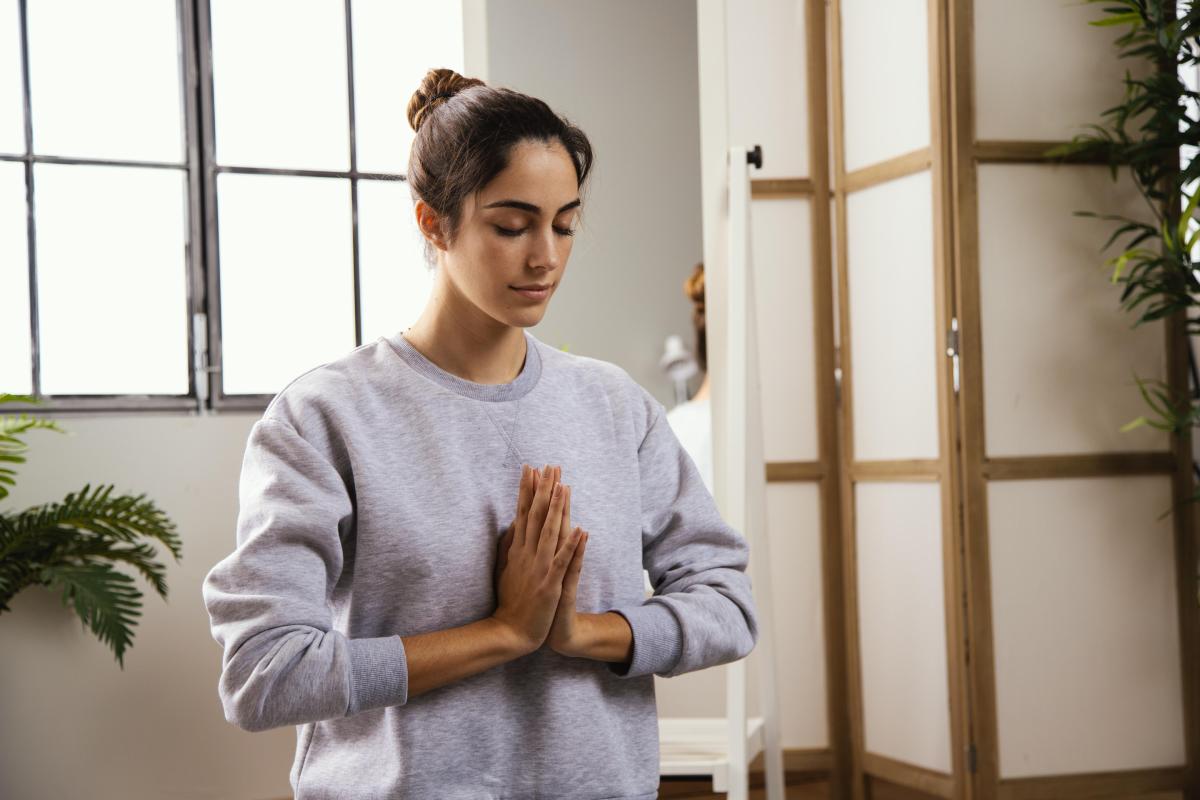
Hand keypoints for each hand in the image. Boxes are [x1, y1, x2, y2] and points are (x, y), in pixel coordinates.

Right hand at [491, 464, 582, 653]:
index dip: (527, 490)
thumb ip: (509, 546)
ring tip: (563, 486)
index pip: (523, 512)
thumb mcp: (505, 568)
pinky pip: (562, 562)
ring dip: (556, 509)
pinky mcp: (549, 585)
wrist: (511, 632)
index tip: (531, 468)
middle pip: (536, 516)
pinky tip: (580, 530)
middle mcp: (527, 554)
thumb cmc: (511, 601)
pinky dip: (571, 546)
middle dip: (543, 490)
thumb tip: (512, 524)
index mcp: (518, 549)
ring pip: (549, 533)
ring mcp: (538, 568)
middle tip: (549, 466)